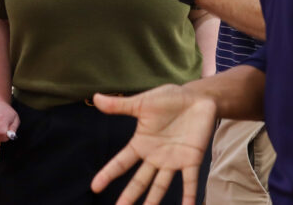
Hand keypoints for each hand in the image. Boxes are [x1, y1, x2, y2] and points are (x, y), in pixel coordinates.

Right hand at [91, 85, 217, 204]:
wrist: (196, 97)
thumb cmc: (169, 99)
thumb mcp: (142, 103)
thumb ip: (120, 106)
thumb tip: (95, 98)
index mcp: (142, 144)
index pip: (121, 162)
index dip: (108, 174)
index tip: (95, 187)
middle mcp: (155, 156)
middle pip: (140, 180)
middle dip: (129, 196)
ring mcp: (173, 160)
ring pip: (161, 185)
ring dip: (154, 201)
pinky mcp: (192, 159)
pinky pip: (190, 181)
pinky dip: (190, 195)